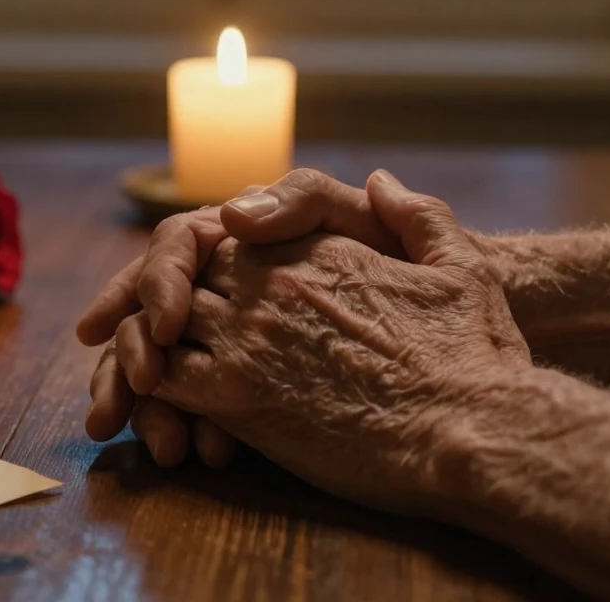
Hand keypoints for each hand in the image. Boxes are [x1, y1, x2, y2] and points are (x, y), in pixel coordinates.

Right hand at [78, 169, 402, 465]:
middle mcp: (228, 284)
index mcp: (246, 237)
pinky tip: (185, 451)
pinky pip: (192, 400)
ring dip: (139, 402)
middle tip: (113, 404)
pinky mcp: (246, 385)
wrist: (466, 340)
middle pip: (150, 312)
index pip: (177, 249)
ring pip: (160, 362)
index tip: (167, 326)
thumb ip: (304, 201)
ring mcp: (232, 337)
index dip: (156, 282)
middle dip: (123, 357)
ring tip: (149, 442)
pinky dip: (178, 424)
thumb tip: (234, 212)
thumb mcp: (366, 218)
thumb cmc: (417, 271)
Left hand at [132, 175, 609, 601]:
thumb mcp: (461, 264)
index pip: (231, 235)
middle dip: (159, 299)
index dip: (201, 258)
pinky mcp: (241, 397)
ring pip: (163, 324)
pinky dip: (149, 385)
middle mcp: (275, 282)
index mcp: (318, 250)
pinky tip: (150, 403)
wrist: (475, 430)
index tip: (190, 282)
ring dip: (144, 345)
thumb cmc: (477, 355)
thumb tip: (378, 179)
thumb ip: (416, 214)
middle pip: (186, 273)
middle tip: (139, 330)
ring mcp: (252, 336)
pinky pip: (166, 377)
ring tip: (132, 374)